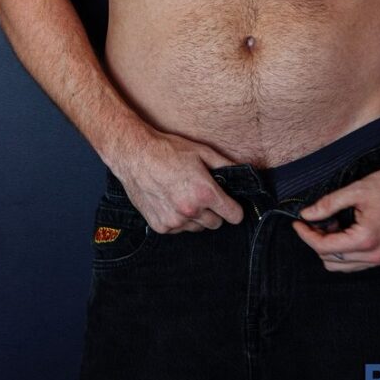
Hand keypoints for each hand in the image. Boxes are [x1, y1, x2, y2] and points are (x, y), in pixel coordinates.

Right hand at [115, 129, 243, 234]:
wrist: (136, 155)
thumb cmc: (169, 150)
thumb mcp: (202, 151)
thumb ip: (225, 165)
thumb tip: (243, 173)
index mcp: (205, 193)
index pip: (234, 216)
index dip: (235, 209)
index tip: (231, 204)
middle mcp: (191, 211)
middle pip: (216, 223)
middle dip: (214, 211)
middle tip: (203, 195)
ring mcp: (174, 221)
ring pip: (197, 227)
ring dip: (196, 217)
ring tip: (184, 195)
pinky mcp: (161, 226)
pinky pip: (179, 229)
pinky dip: (179, 219)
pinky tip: (171, 201)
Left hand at [291, 162, 379, 271]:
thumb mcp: (357, 190)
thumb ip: (329, 203)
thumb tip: (307, 214)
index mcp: (365, 240)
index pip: (324, 247)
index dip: (306, 234)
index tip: (297, 221)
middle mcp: (374, 256)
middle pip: (330, 260)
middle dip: (317, 240)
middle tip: (314, 218)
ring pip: (342, 265)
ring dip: (330, 247)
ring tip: (331, 222)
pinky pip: (356, 261)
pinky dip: (344, 249)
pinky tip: (344, 227)